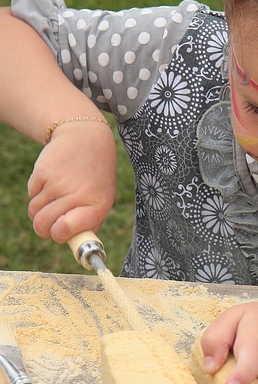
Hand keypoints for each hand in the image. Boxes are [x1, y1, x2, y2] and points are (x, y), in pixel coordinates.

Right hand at [27, 120, 116, 241]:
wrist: (85, 138)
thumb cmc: (94, 175)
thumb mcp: (102, 198)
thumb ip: (89, 222)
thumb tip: (74, 245)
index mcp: (97, 205)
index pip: (66, 231)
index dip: (58, 235)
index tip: (59, 232)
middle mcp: (78, 194)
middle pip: (43, 225)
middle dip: (42, 228)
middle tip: (48, 223)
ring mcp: (58, 182)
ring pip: (34, 211)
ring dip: (38, 210)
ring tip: (53, 198)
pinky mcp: (42, 171)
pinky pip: (31, 194)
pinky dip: (37, 192)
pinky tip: (51, 181)